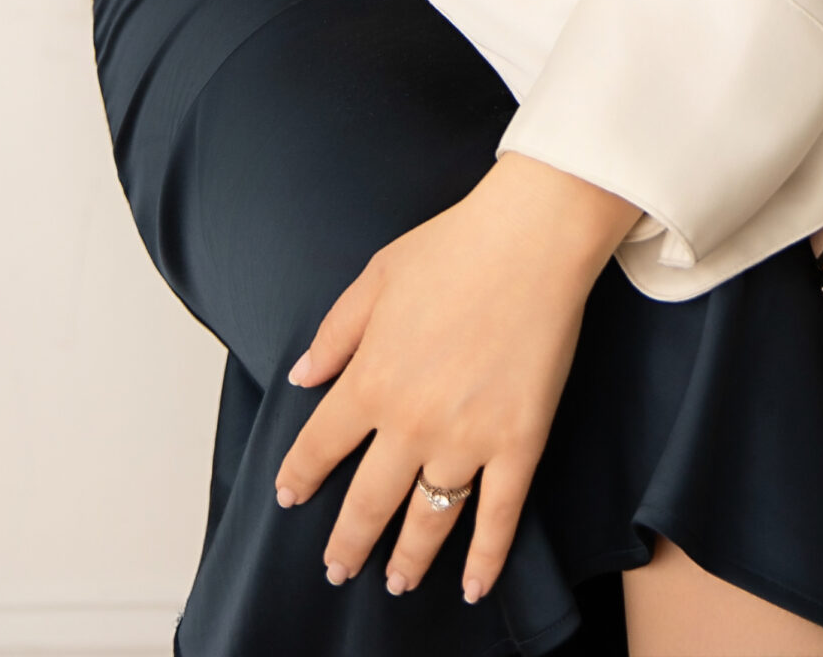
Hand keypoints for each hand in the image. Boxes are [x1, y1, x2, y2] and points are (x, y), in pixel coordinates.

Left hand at [274, 153, 641, 601]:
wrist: (532, 238)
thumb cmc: (454, 246)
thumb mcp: (375, 277)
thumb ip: (335, 334)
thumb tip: (302, 377)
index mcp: (370, 379)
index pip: (319, 447)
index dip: (300, 476)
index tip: (291, 496)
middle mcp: (411, 422)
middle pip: (368, 502)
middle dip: (348, 542)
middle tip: (338, 568)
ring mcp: (467, 438)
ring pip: (428, 519)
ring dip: (408, 559)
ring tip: (396, 581)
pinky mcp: (519, 442)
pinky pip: (499, 516)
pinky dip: (486, 559)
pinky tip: (472, 585)